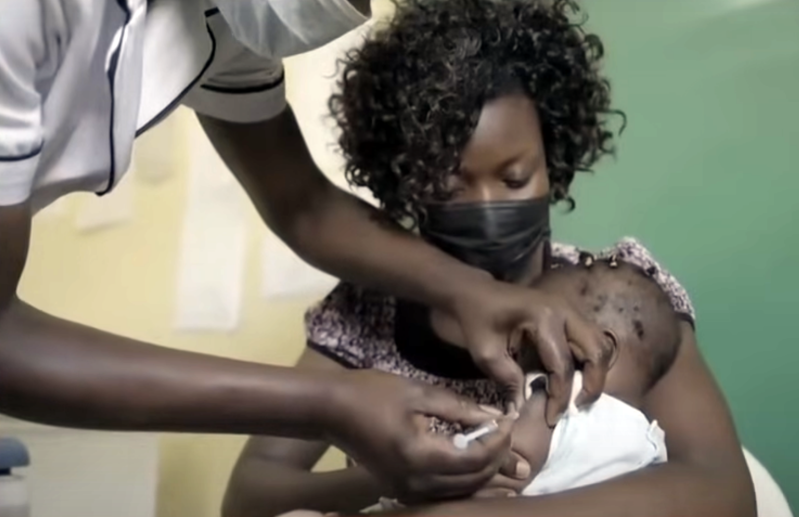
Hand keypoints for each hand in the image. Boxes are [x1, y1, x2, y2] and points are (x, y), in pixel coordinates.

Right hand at [323, 369, 519, 501]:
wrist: (331, 410)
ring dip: (483, 473)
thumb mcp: (419, 393)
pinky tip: (473, 462)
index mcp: (420, 456)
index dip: (499, 442)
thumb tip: (495, 418)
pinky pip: (443, 492)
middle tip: (508, 434)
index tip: (509, 420)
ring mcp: (406, 491)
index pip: (476, 458)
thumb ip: (461, 408)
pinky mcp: (401, 490)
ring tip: (500, 451)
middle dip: (497, 459)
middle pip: (472, 481)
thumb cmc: (372, 393)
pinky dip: (464, 479)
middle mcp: (415, 483)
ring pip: (460, 492)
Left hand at [441, 278, 613, 424]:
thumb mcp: (485, 353)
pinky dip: (588, 360)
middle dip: (593, 383)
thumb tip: (522, 412)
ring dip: (595, 371)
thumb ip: (509, 382)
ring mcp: (568, 309)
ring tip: (578, 395)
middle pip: (597, 351)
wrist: (468, 292)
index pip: (562, 365)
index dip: (560, 397)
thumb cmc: (473, 319)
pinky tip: (573, 378)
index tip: (551, 419)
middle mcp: (564, 310)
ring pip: (599, 343)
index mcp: (544, 317)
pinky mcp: (566, 314)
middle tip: (577, 407)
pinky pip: (589, 338)